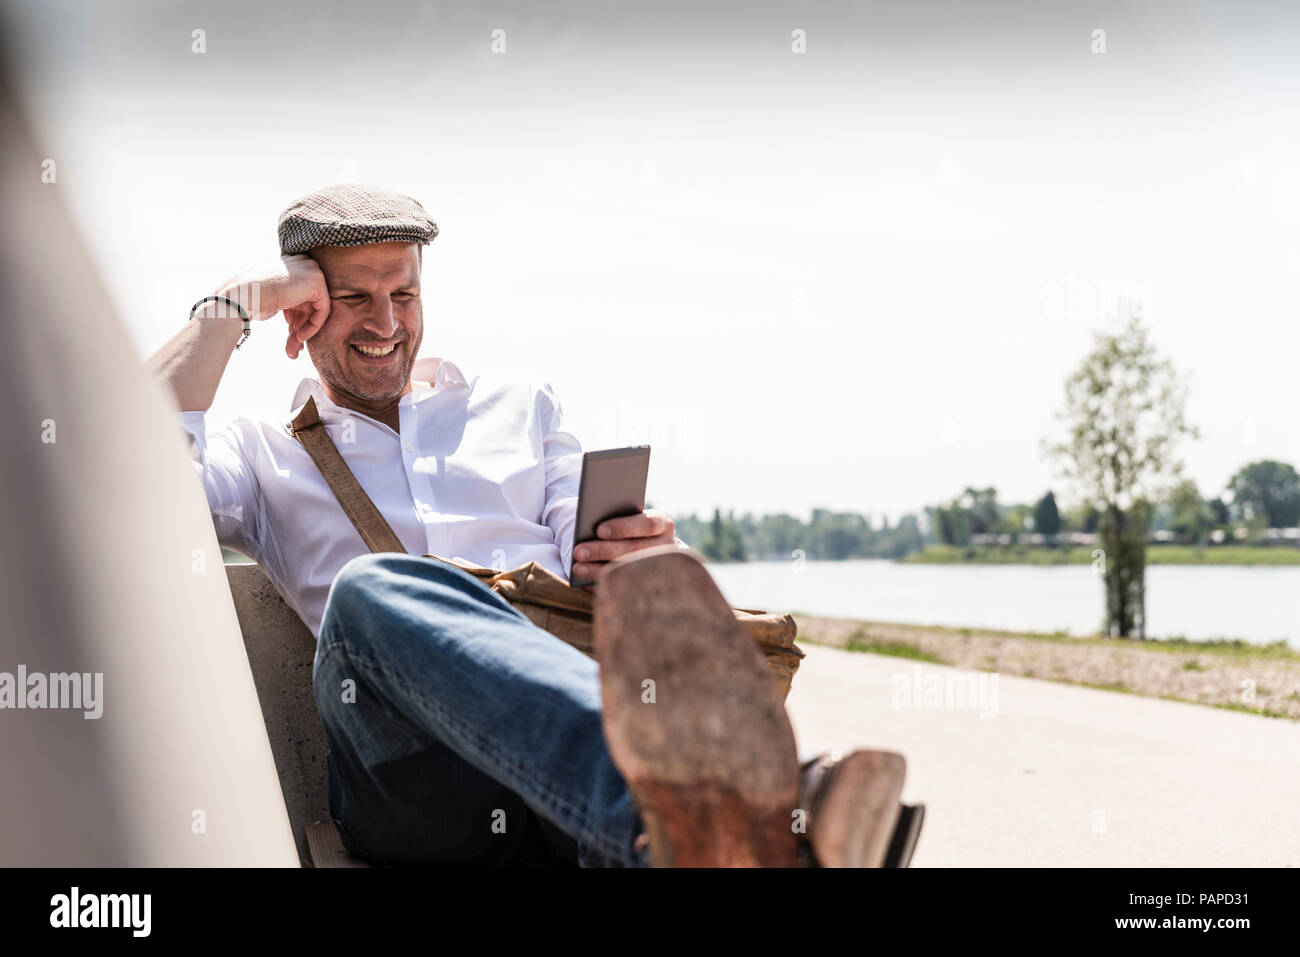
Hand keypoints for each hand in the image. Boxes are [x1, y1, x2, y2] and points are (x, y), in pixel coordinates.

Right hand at [213, 255, 330, 358]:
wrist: (244, 294)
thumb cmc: (252, 300)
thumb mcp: (274, 300)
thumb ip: (290, 304)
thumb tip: (298, 319)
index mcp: (291, 266)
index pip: (302, 297)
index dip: (295, 318)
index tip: (288, 333)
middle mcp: (302, 264)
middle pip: (310, 303)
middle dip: (301, 327)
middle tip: (292, 348)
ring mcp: (311, 270)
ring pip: (317, 308)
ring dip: (304, 331)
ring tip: (293, 349)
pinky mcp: (316, 281)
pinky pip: (323, 310)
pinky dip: (313, 326)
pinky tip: (300, 337)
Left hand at [571, 509, 676, 586]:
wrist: (656, 552)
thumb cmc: (634, 529)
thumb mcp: (631, 519)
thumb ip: (618, 518)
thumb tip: (595, 529)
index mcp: (663, 524)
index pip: (646, 524)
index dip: (623, 527)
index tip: (599, 530)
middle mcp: (666, 548)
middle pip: (634, 550)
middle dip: (603, 550)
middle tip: (578, 551)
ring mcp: (660, 569)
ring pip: (629, 571)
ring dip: (599, 570)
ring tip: (577, 568)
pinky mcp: (649, 586)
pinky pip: (624, 589)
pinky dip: (602, 585)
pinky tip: (583, 582)